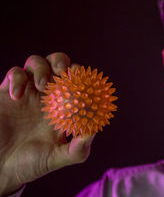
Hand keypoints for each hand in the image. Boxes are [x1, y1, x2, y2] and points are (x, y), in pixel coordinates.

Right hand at [0, 52, 94, 195]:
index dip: (82, 76)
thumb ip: (77, 149)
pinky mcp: (6, 92)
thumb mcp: (57, 158)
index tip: (85, 78)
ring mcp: (26, 91)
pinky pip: (13, 73)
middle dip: (62, 62)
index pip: (76, 82)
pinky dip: (17, 78)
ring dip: (41, 67)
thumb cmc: (30, 164)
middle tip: (63, 71)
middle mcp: (45, 95)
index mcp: (62, 106)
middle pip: (57, 65)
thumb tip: (93, 133)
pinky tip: (16, 96)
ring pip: (36, 63)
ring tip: (41, 84)